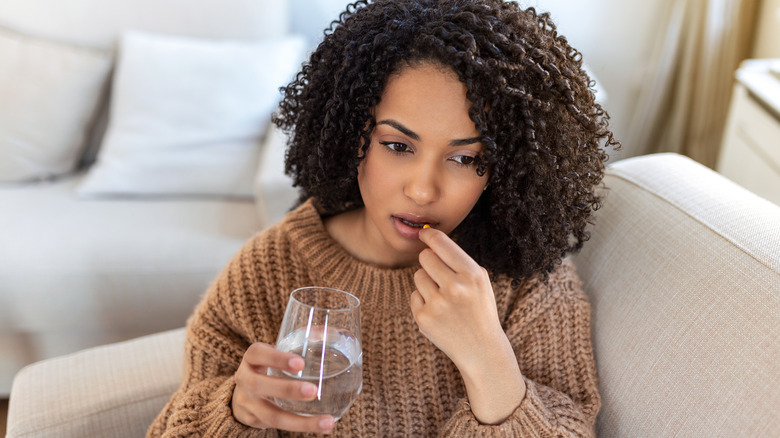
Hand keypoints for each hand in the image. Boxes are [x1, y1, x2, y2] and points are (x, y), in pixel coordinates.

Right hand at [231, 342, 334, 433]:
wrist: (244, 391)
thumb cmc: (270, 366)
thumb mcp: (278, 351)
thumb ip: (302, 340)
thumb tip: (330, 334)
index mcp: (252, 358)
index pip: (258, 354)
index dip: (276, 359)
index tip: (300, 364)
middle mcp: (245, 380)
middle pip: (259, 385)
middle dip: (287, 389)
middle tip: (313, 391)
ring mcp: (247, 403)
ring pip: (271, 416)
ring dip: (301, 422)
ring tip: (327, 422)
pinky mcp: (254, 421)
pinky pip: (276, 427)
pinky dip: (300, 427)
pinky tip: (320, 426)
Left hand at [410, 226, 504, 368]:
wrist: (481, 348)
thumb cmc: (479, 308)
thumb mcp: (479, 281)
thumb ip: (457, 260)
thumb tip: (429, 243)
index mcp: (471, 274)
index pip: (441, 243)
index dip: (429, 235)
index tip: (424, 233)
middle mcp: (454, 287)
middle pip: (425, 257)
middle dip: (430, 261)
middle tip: (440, 274)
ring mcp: (437, 304)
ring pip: (418, 275)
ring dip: (427, 282)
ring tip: (443, 296)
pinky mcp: (424, 318)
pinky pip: (414, 295)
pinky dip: (423, 300)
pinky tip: (439, 312)